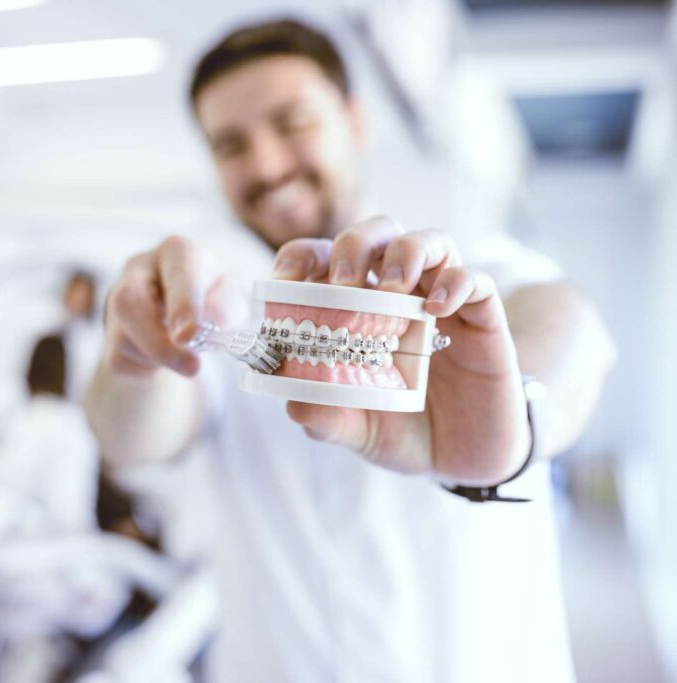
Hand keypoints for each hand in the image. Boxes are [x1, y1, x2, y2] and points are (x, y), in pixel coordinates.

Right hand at [103, 236, 242, 378]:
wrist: (183, 318)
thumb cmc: (211, 300)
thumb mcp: (230, 300)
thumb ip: (223, 310)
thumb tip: (199, 331)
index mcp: (178, 251)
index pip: (179, 267)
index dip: (183, 303)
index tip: (190, 335)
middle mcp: (140, 268)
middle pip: (130, 300)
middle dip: (159, 341)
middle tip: (192, 367)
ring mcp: (117, 300)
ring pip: (123, 336)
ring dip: (159, 357)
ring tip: (189, 363)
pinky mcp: (110, 335)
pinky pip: (122, 360)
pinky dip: (149, 368)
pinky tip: (164, 358)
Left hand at [273, 216, 529, 485]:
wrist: (462, 461)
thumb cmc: (401, 431)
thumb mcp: (357, 431)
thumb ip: (327, 419)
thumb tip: (295, 406)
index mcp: (353, 309)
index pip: (323, 260)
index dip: (301, 257)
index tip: (286, 279)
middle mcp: (396, 295)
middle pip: (376, 235)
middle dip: (355, 244)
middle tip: (343, 280)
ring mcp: (441, 301)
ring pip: (429, 242)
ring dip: (407, 252)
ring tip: (394, 285)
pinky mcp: (483, 318)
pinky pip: (477, 281)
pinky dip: (457, 283)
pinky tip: (438, 308)